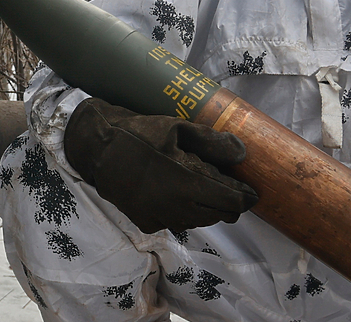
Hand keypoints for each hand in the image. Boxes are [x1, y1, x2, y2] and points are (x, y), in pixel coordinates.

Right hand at [63, 97, 257, 233]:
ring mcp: (162, 218)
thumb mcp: (178, 128)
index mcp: (189, 183)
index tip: (251, 192)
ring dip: (206, 208)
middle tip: (228, 188)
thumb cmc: (140, 135)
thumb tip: (241, 154)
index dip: (246, 197)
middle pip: (220, 216)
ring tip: (201, 188)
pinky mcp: (147, 223)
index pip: (232, 201)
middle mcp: (178, 206)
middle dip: (228, 204)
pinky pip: (176, 222)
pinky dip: (183, 212)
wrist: (99, 150)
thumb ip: (212, 142)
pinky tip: (175, 194)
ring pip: (199, 221)